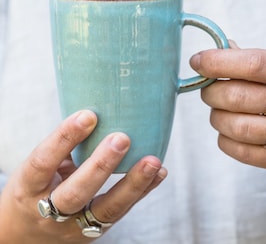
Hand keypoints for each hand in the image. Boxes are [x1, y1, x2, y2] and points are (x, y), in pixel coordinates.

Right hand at [0, 110, 166, 243]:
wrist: (25, 236)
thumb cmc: (33, 191)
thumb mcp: (35, 171)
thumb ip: (60, 149)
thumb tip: (92, 116)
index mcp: (28, 188)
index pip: (44, 162)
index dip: (65, 138)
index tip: (88, 115)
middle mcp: (48, 212)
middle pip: (76, 193)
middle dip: (101, 165)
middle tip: (122, 139)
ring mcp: (74, 227)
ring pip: (106, 209)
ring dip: (133, 184)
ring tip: (153, 161)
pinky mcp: (95, 232)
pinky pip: (122, 212)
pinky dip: (143, 191)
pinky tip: (159, 173)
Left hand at [190, 41, 265, 177]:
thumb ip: (254, 60)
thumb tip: (221, 48)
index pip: (254, 64)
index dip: (218, 62)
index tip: (197, 61)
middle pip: (237, 97)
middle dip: (211, 92)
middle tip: (209, 90)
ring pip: (236, 126)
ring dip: (217, 117)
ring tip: (221, 111)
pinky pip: (241, 151)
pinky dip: (225, 139)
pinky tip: (230, 131)